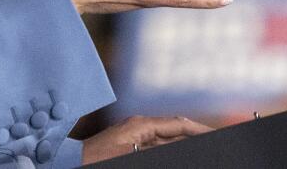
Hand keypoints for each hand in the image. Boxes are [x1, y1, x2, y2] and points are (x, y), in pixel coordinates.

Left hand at [81, 115, 212, 162]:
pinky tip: (177, 149)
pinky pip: (156, 146)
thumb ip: (160, 149)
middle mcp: (140, 127)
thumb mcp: (133, 155)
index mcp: (141, 124)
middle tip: (214, 141)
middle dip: (194, 136)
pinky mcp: (129, 146)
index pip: (179, 124)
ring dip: (182, 142)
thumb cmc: (98, 159)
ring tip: (200, 144)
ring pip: (167, 140)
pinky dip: (168, 148)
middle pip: (175, 131)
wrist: (69, 163)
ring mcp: (134, 137)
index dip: (200, 129)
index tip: (217, 134)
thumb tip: (181, 141)